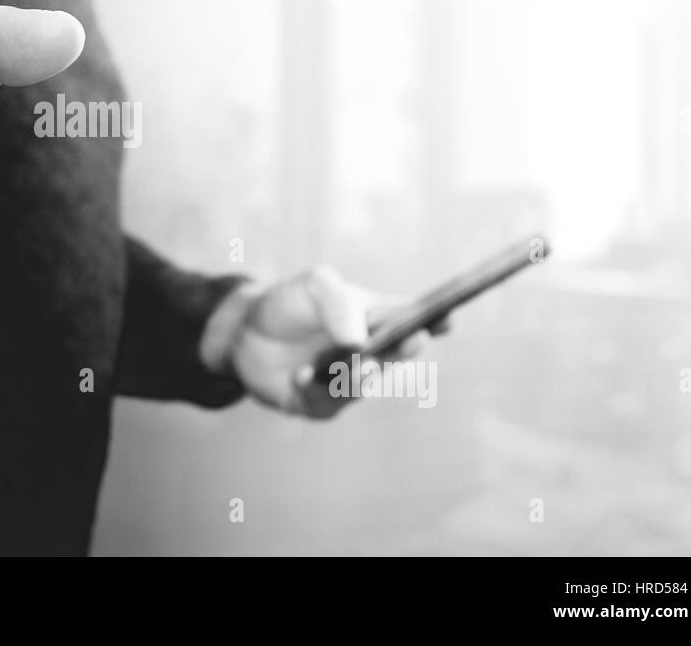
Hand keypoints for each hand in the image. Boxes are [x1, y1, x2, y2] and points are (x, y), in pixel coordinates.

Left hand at [199, 266, 448, 417]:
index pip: (416, 319)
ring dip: (361, 375)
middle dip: (405, 348)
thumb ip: (338, 304)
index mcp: (378, 317)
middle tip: (412, 339)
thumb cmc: (290, 303)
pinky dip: (316, 389)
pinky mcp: (320, 403)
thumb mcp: (313, 286)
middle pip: (397, 354)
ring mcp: (347, 381)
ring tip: (358, 362)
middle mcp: (370, 353)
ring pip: (363, 384)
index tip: (447, 318)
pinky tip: (303, 375)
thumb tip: (358, 341)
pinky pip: (325, 403)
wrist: (242, 332)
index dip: (436, 320)